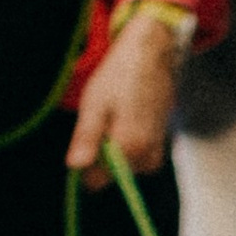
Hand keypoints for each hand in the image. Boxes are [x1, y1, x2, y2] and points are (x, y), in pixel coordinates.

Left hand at [67, 3, 182, 179]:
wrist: (151, 55)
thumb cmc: (119, 76)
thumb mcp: (94, 103)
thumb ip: (86, 138)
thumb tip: (75, 167)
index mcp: (128, 146)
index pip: (97, 180)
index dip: (84, 164)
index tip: (82, 140)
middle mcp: (147, 155)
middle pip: (111, 174)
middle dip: (100, 154)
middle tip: (100, 120)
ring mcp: (156, 150)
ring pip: (124, 166)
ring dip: (114, 148)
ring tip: (114, 116)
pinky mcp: (160, 144)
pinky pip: (137, 158)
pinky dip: (127, 144)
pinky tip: (125, 118)